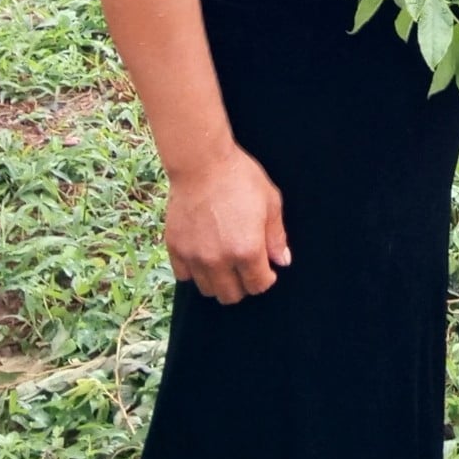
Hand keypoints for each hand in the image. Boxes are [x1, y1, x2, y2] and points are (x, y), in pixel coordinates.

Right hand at [166, 146, 289, 302]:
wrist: (202, 163)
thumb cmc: (241, 178)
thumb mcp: (270, 202)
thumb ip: (276, 236)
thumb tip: (282, 261)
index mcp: (247, 251)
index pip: (258, 285)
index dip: (266, 279)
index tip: (266, 269)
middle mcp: (220, 260)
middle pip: (231, 295)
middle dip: (243, 285)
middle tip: (246, 268)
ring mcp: (194, 256)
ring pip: (207, 289)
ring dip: (219, 281)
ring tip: (225, 262)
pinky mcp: (175, 248)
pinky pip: (183, 276)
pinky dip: (194, 271)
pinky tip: (203, 256)